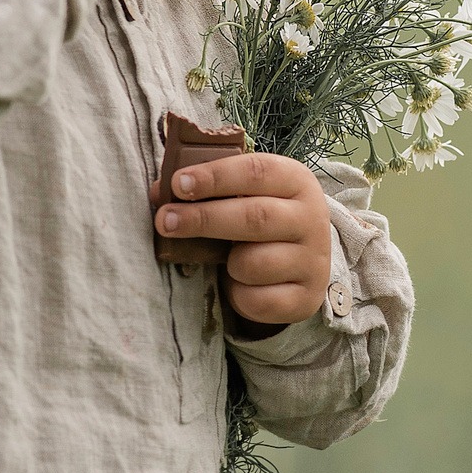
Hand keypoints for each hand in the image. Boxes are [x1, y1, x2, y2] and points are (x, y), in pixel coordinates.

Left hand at [151, 153, 331, 330]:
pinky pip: (258, 300)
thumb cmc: (261, 219)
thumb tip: (158, 192)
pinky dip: (238, 295)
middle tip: (165, 221)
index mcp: (297, 181)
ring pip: (254, 263)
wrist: (302, 262)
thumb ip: (206, 189)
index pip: (257, 171)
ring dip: (227, 264)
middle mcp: (312, 218)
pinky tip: (240, 284)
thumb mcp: (243, 195)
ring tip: (225, 259)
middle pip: (254, 217)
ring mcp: (313, 260)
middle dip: (204, 219)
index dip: (215, 176)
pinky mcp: (306, 298)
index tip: (177, 184)